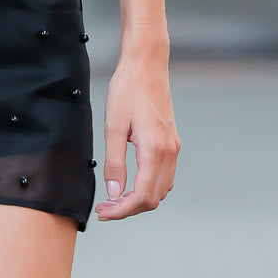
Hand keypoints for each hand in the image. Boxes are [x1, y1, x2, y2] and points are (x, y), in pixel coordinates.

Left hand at [95, 52, 180, 220]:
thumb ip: (114, 162)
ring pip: (161, 189)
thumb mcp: (113, 125)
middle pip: (154, 198)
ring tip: (115, 196)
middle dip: (129, 208)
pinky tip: (130, 181)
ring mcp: (173, 147)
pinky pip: (164, 175)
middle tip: (105, 206)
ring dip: (139, 198)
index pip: (143, 196)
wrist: (147, 65)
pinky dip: (149, 185)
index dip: (123, 210)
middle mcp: (169, 152)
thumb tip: (114, 192)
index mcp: (155, 150)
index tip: (104, 212)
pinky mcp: (172, 142)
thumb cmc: (128, 89)